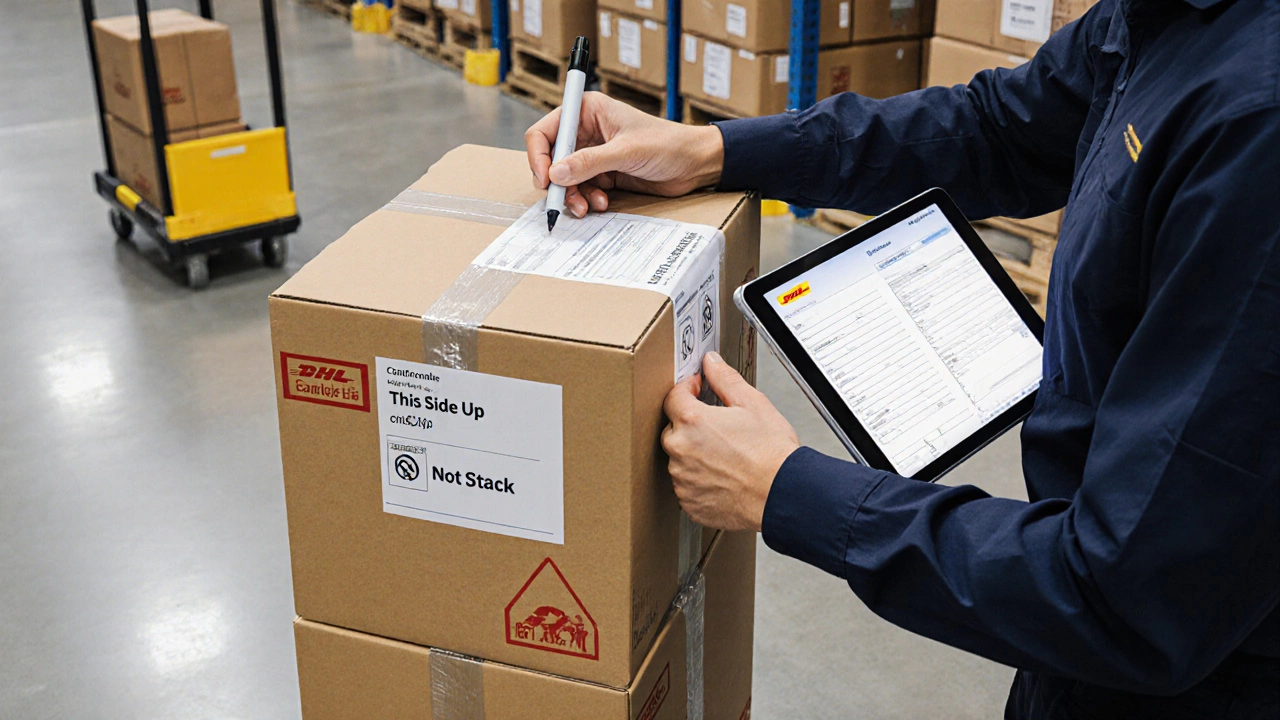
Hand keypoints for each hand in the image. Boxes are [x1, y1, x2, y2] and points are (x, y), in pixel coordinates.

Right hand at [525, 92, 724, 218]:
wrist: (695, 164)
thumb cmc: (667, 144)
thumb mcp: (626, 151)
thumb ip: (589, 162)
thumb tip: (555, 174)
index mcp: (587, 111)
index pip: (545, 131)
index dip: (539, 156)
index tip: (545, 179)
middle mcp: (586, 130)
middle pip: (552, 159)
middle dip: (557, 182)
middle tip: (563, 201)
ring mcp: (594, 153)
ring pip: (566, 179)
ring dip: (573, 195)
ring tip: (587, 207)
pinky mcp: (604, 173)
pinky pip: (582, 189)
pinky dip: (587, 199)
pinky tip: (602, 203)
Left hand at [662, 352, 799, 531]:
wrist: (782, 494)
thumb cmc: (771, 454)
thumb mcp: (753, 404)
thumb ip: (725, 379)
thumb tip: (711, 363)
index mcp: (692, 422)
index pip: (673, 397)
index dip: (686, 389)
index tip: (696, 389)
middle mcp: (681, 451)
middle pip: (673, 428)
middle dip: (690, 423)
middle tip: (717, 426)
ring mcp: (682, 479)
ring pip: (679, 458)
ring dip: (694, 452)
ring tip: (724, 455)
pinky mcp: (689, 502)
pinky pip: (686, 485)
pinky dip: (698, 479)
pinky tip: (722, 475)